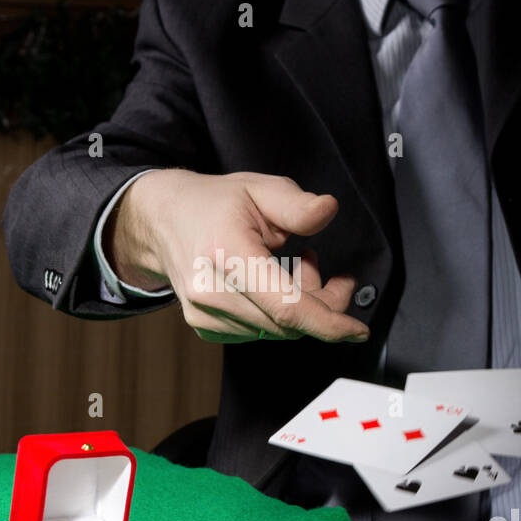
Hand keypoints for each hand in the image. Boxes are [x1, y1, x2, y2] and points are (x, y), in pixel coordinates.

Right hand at [105, 168, 371, 343]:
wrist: (162, 221)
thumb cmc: (212, 204)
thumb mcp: (258, 188)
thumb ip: (296, 204)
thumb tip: (327, 211)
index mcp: (227, 253)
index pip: (286, 306)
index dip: (328, 323)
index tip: (358, 329)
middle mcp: (211, 291)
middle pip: (288, 322)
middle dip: (322, 305)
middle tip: (328, 271)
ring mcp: (205, 314)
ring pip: (277, 331)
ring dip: (300, 308)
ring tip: (294, 267)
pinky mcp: (206, 327)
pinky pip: (260, 332)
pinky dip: (278, 315)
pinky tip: (274, 284)